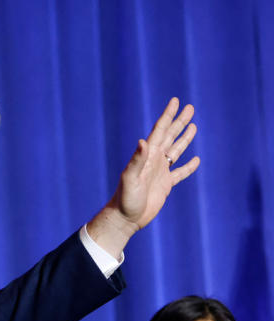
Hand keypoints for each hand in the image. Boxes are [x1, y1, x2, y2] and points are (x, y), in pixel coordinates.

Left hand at [87, 97, 199, 256]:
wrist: (125, 218)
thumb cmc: (125, 199)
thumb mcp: (130, 178)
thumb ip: (137, 160)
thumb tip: (143, 141)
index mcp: (147, 156)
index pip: (160, 130)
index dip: (168, 115)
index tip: (175, 101)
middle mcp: (154, 160)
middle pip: (171, 136)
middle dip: (179, 122)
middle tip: (190, 108)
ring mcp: (160, 172)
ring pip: (176, 151)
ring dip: (184, 138)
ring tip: (193, 126)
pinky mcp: (165, 185)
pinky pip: (180, 173)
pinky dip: (188, 166)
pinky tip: (196, 160)